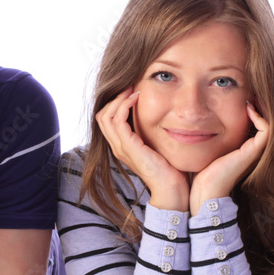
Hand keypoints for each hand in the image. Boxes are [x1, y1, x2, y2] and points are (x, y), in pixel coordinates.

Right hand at [95, 88, 188, 211]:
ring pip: (106, 116)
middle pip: (102, 115)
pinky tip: (137, 98)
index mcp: (122, 146)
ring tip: (133, 89)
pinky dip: (124, 106)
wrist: (172, 188)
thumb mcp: (157, 145)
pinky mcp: (129, 148)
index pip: (107, 119)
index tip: (132, 90)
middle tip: (130, 86)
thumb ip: (151, 132)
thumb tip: (160, 114)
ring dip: (118, 99)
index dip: (116, 102)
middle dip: (114, 97)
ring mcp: (121, 148)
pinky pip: (117, 121)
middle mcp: (117, 147)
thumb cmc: (169, 168)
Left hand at [190, 101, 268, 214]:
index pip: (256, 121)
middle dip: (259, 103)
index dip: (253, 106)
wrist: (205, 190)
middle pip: (265, 120)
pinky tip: (247, 107)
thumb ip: (207, 133)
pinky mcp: (254, 151)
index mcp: (243, 146)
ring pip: (269, 122)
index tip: (242, 94)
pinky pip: (266, 129)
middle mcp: (252, 147)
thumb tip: (195, 116)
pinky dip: (259, 117)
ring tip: (251, 95)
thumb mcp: (205, 145)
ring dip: (262, 107)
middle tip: (250, 89)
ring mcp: (255, 150)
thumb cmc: (201, 170)